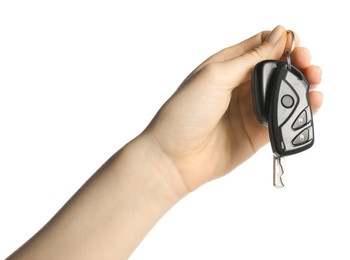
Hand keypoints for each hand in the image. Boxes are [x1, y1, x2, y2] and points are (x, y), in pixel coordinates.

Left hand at [145, 25, 322, 190]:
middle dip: (297, 63)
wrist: (174, 157)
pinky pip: (283, 118)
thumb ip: (249, 59)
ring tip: (312, 82)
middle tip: (307, 65)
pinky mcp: (256, 133)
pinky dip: (300, 110)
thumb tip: (277, 35)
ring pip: (283, 92)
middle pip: (277, 69)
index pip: (261, 47)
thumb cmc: (184, 114)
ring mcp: (249, 110)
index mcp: (227, 66)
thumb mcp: (215, 76)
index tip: (295, 45)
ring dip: (302, 85)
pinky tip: (309, 102)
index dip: (281, 42)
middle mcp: (239, 87)